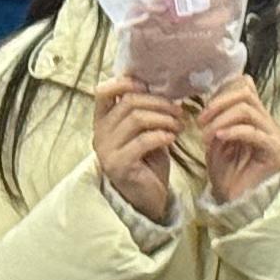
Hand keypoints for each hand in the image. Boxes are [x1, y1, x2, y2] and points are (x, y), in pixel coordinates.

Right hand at [96, 83, 183, 226]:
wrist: (147, 197)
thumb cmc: (146, 161)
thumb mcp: (144, 132)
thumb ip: (143, 111)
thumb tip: (161, 87)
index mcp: (102, 122)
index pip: (103, 92)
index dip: (125, 83)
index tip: (148, 86)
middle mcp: (100, 134)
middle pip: (128, 103)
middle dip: (158, 102)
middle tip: (178, 110)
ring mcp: (107, 150)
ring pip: (136, 119)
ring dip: (164, 118)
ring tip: (179, 124)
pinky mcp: (119, 165)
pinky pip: (143, 141)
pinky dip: (162, 135)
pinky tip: (173, 138)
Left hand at [199, 76, 279, 206]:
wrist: (237, 203)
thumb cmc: (228, 174)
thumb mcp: (217, 141)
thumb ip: (218, 119)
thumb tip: (212, 97)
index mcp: (255, 117)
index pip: (245, 86)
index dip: (221, 91)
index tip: (203, 109)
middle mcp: (267, 122)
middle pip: (245, 93)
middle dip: (218, 103)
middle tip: (200, 121)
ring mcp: (273, 135)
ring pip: (247, 110)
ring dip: (221, 119)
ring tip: (206, 135)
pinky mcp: (274, 151)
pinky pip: (253, 132)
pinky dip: (233, 131)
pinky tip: (219, 138)